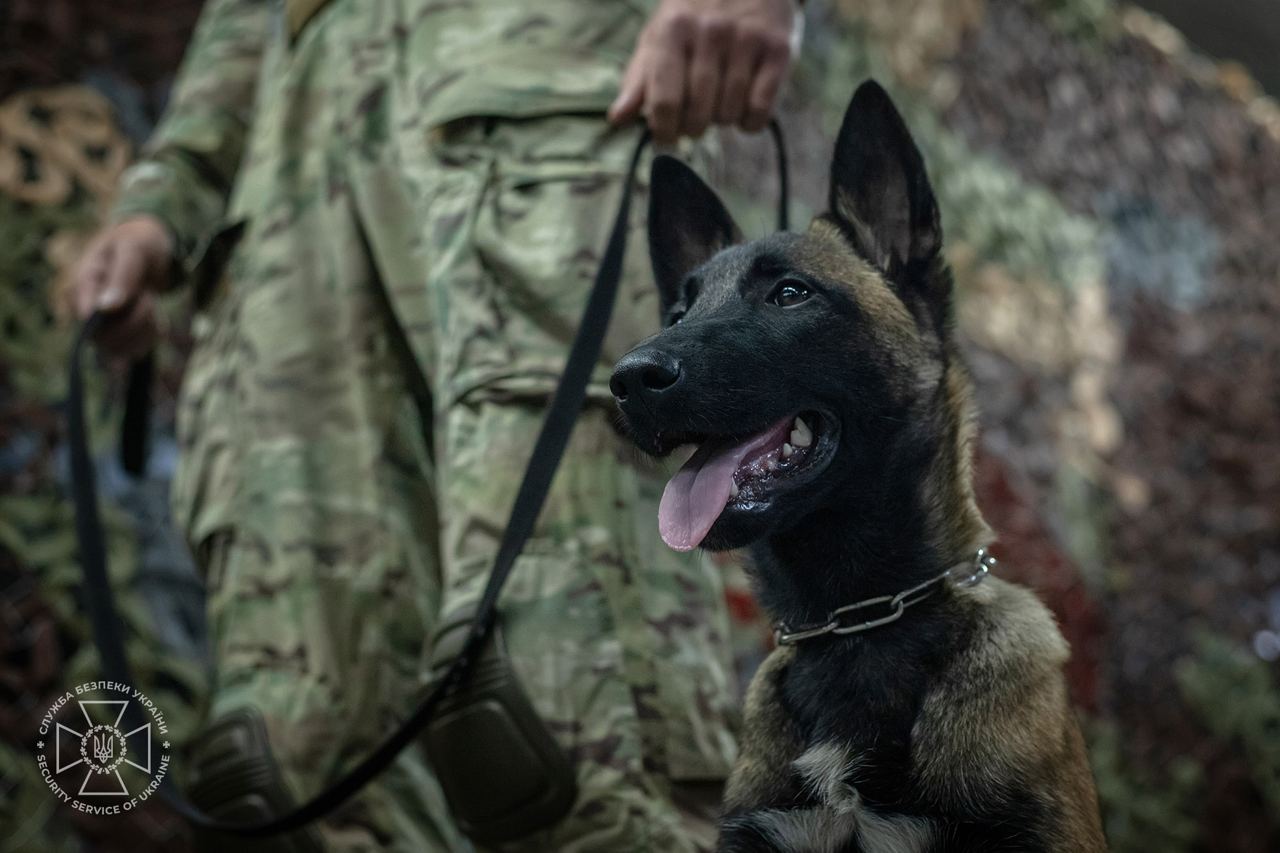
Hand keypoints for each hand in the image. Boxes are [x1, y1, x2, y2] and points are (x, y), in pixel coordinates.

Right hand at [72, 216, 172, 361]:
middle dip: (136, 320)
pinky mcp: (119, 335)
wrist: (150, 248)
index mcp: (83, 283)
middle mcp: (88, 308)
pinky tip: (153, 316)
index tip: (140, 298)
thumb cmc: (138, 241)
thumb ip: (122, 275)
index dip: (112, 320)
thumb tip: (105, 308)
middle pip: (105, 338)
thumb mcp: (133, 248)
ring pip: (120, 349)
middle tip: (148, 296)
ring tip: (149, 301)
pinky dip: (150, 336)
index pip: (86, 317)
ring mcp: (102, 324)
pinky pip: (134, 351)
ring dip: (145, 330)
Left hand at [608, 0, 795, 143]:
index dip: (664, 131)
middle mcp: (711, 32)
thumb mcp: (659, 38)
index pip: (665, 102)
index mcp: (674, 30)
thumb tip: (617, 119)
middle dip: (694, 127)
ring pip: (729, 114)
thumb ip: (639, 80)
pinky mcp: (778, 50)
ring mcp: (747, 40)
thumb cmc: (693, 18)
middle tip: (695, 117)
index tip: (666, 137)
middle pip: (698, 115)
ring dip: (722, 120)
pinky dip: (750, 122)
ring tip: (720, 101)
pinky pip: (760, 110)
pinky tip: (743, 107)